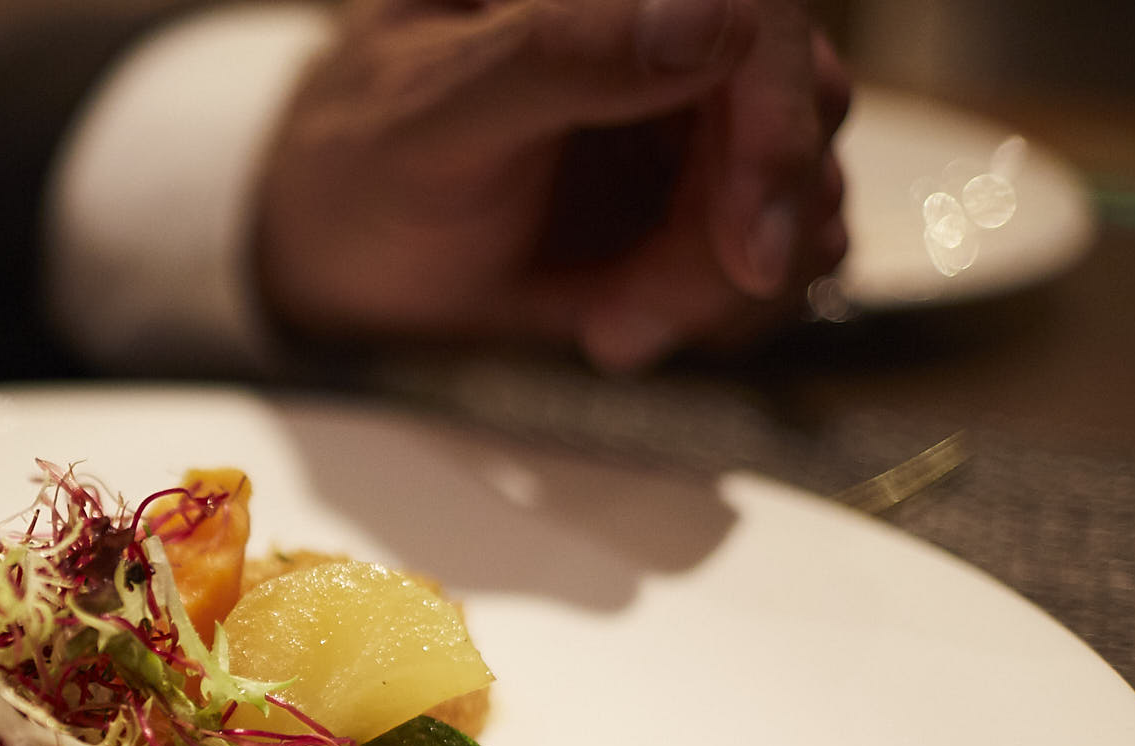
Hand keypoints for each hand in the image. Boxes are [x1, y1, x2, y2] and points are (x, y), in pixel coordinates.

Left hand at [254, 0, 850, 369]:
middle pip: (800, 107)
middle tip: (632, 319)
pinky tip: (627, 325)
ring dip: (725, 286)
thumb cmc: (356, 173)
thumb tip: (710, 14)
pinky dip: (726, 311)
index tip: (750, 242)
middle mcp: (665, 30)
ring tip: (608, 324)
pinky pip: (780, 253)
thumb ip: (556, 56)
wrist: (330, 265)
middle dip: (740, 234)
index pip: (755, 12)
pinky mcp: (702, 197)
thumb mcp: (432, 120)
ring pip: (804, 189)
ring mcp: (695, 114)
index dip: (777, 119)